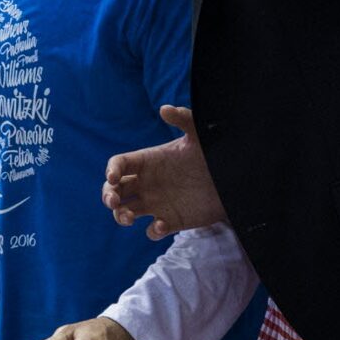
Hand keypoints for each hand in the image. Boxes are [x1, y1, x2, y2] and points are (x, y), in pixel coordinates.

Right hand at [103, 105, 226, 239]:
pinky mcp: (170, 221)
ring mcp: (156, 203)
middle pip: (115, 189)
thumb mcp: (198, 135)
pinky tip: (160, 225)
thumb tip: (164, 108)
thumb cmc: (211, 153)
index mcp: (147, 161)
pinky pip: (152, 230)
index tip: (113, 177)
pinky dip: (152, 231)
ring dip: (120, 216)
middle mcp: (147, 182)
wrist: (231, 180)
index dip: (112, 170)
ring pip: (126, 211)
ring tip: (129, 218)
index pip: (119, 164)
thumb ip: (184, 118)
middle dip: (108, 195)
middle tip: (113, 201)